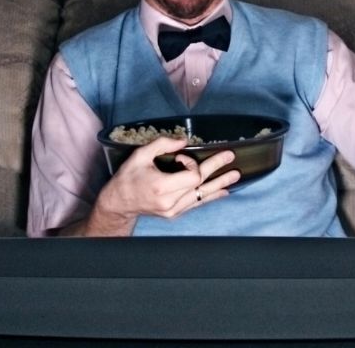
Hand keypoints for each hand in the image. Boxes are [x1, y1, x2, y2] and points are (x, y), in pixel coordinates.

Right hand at [97, 136, 240, 222]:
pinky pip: (196, 204)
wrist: (119, 203)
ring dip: (220, 185)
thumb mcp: (140, 156)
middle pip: (201, 185)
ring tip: (235, 176)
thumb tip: (185, 141)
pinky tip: (223, 191)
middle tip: (230, 157)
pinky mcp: (175, 214)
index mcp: (162, 187)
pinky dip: (210, 196)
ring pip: (203, 197)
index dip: (192, 163)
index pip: (192, 176)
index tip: (182, 157)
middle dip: (217, 169)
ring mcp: (174, 210)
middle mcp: (170, 202)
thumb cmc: (128, 177)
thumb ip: (162, 145)